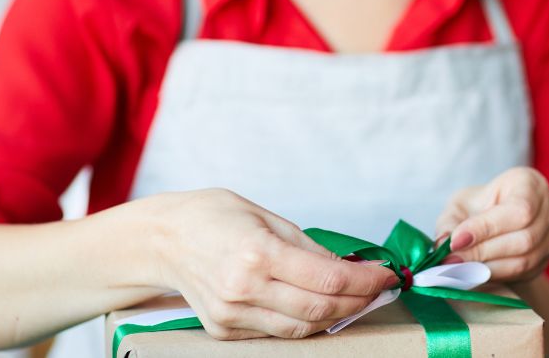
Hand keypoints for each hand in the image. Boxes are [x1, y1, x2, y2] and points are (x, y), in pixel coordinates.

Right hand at [142, 189, 398, 340]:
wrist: (163, 239)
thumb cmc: (214, 217)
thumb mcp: (267, 217)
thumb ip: (309, 246)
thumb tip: (348, 268)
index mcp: (257, 253)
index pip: (328, 279)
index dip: (366, 281)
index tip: (386, 275)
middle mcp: (244, 288)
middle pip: (320, 309)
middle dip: (358, 301)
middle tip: (378, 289)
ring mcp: (232, 313)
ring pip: (301, 328)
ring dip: (335, 316)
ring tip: (355, 300)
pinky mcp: (224, 329)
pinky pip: (276, 332)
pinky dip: (303, 322)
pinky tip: (318, 307)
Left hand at [434, 167, 548, 283]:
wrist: (499, 219)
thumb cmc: (480, 205)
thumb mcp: (461, 204)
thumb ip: (450, 222)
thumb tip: (443, 245)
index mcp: (531, 183)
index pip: (518, 209)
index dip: (487, 228)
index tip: (456, 241)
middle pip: (524, 238)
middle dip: (484, 252)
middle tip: (452, 261)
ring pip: (525, 260)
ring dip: (489, 268)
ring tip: (460, 269)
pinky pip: (526, 273)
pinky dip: (498, 275)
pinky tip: (477, 274)